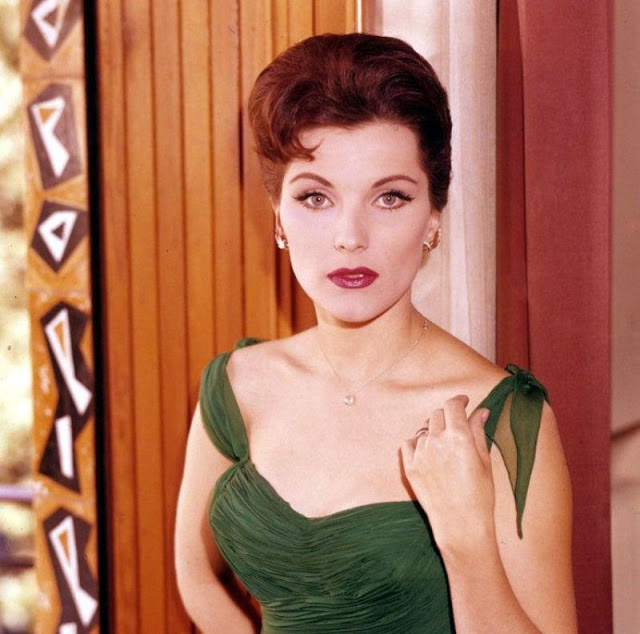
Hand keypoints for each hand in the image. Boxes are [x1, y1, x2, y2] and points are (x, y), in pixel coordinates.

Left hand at [400, 395, 494, 561]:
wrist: (461, 526)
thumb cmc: (479, 495)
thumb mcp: (484, 461)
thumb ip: (478, 432)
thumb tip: (480, 411)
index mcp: (458, 437)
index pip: (452, 406)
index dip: (458, 400)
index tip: (463, 402)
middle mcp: (436, 441)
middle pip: (437, 415)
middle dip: (447, 416)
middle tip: (456, 426)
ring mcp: (420, 454)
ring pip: (424, 430)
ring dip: (433, 432)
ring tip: (445, 447)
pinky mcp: (409, 467)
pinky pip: (408, 444)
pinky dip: (417, 444)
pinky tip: (428, 453)